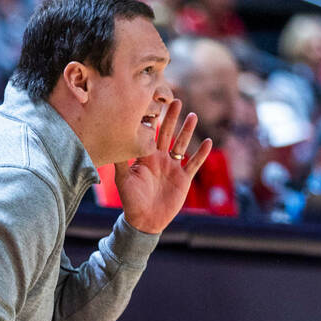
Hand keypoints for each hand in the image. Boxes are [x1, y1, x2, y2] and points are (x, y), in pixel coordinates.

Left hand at [114, 98, 212, 234]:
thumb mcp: (122, 179)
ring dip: (187, 131)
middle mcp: (160, 159)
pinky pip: (193, 163)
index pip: (149, 133)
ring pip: (181, 145)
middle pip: (167, 134)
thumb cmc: (131, 200)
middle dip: (171, 118)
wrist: (144, 220)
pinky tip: (207, 142)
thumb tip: (112, 142)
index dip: (152, 119)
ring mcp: (173, 167)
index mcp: (145, 157)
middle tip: (175, 100)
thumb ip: (120, 160)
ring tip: (192, 115)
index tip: (153, 101)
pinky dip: (201, 154)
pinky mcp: (183, 178)